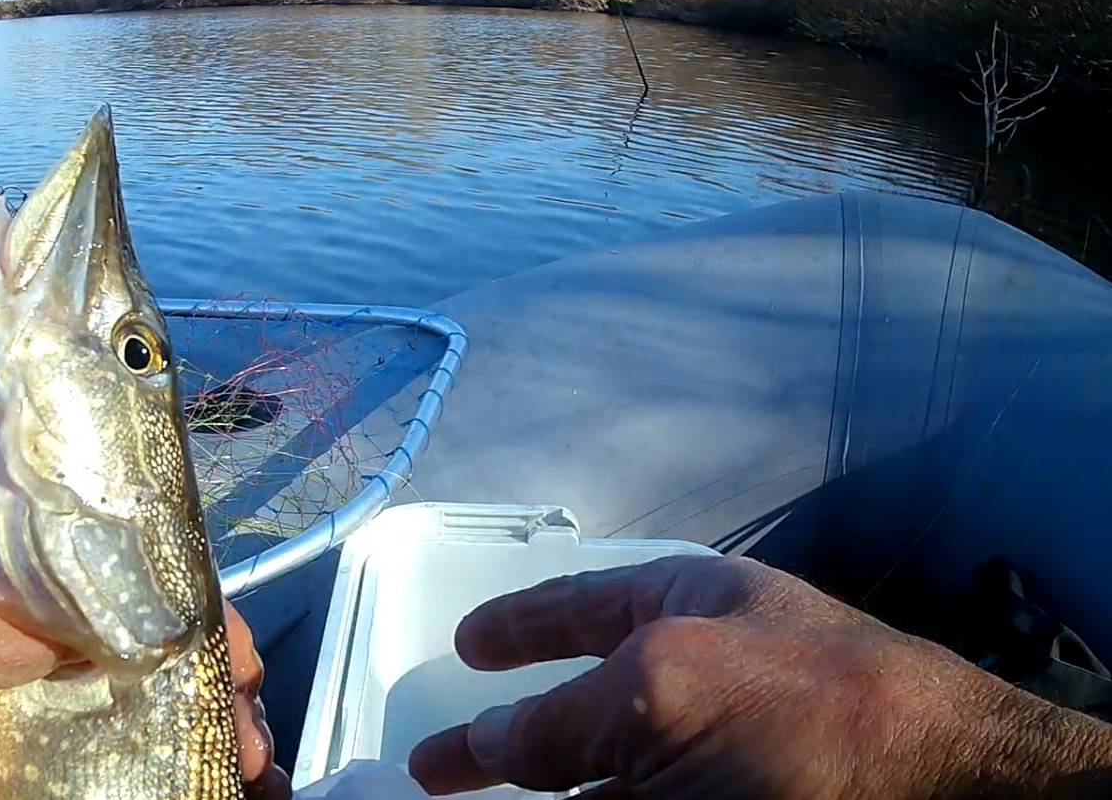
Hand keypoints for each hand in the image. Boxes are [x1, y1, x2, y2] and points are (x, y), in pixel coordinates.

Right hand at [408, 555, 1111, 797]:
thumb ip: (561, 715)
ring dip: (543, 797)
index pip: (581, 608)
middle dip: (509, 744)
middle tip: (438, 772)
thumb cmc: (809, 708)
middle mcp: (699, 684)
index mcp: (687, 611)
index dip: (519, 626)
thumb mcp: (661, 688)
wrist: (951, 796)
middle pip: (582, 714)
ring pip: (606, 784)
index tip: (465, 645)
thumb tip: (482, 740)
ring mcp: (715, 762)